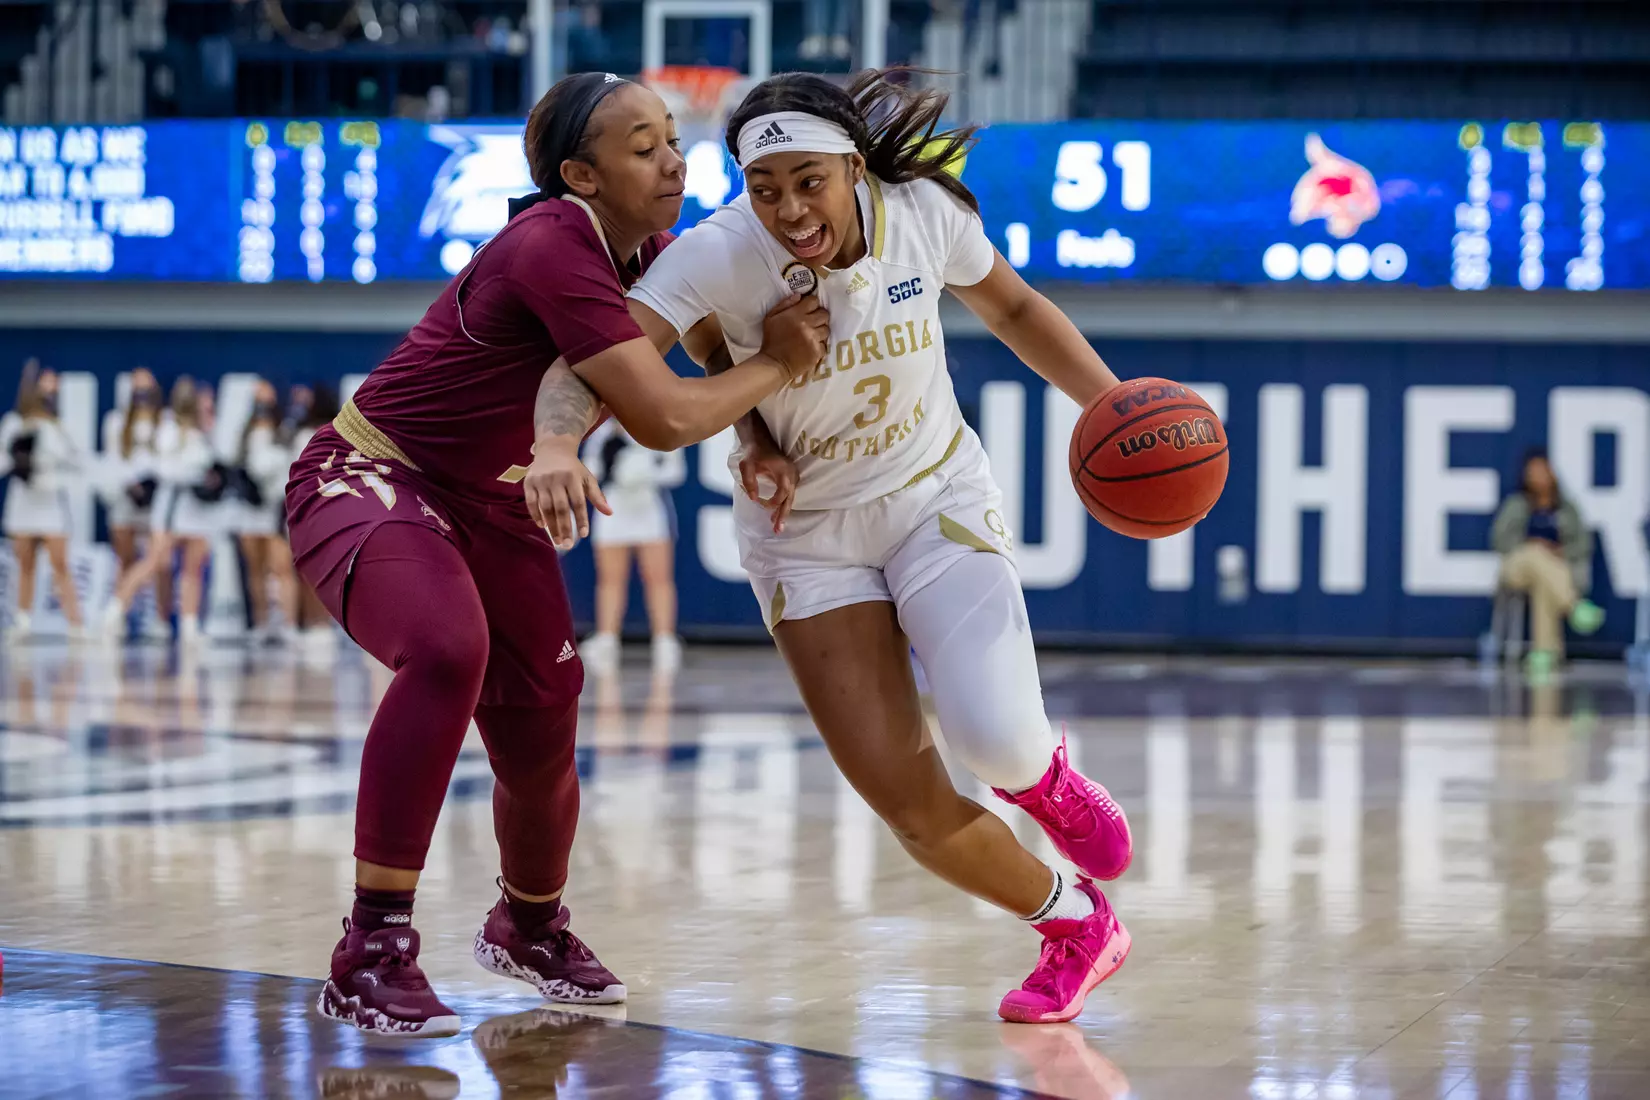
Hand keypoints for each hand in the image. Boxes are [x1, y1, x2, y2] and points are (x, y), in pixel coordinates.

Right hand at [523, 435, 610, 549]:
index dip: (581, 519)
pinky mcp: (529, 482)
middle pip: (561, 508)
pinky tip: (542, 527)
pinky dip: (536, 515)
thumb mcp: (587, 479)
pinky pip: (531, 502)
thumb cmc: (574, 469)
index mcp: (572, 477)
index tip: (584, 535)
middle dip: (564, 528)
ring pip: (546, 507)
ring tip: (557, 541)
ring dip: (551, 526)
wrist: (553, 448)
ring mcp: (541, 480)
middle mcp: (556, 478)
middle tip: (568, 545)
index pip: (578, 502)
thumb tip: (609, 513)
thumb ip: (597, 496)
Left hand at [738, 444, 798, 533]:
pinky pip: (789, 494)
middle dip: (783, 515)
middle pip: (789, 499)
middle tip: (778, 530)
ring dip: (783, 512)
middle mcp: (792, 474)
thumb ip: (749, 481)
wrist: (760, 441)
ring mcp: (793, 476)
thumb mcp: (746, 466)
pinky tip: (776, 515)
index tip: (765, 506)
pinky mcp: (791, 478)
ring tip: (777, 527)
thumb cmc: (753, 453)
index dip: (775, 501)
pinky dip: (783, 505)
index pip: (783, 492)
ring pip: (790, 498)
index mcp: (783, 471)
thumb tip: (754, 499)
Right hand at [759, 293, 830, 380]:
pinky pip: (824, 345)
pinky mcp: (817, 351)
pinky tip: (811, 347)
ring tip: (813, 336)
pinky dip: (819, 346)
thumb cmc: (771, 340)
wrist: (774, 364)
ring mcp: (813, 338)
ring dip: (820, 331)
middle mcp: (807, 324)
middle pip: (824, 314)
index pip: (814, 301)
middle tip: (812, 323)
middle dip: (819, 317)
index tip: (808, 309)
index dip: (812, 304)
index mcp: (796, 314)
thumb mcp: (770, 318)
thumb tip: (800, 296)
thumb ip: (785, 304)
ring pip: (826, 329)